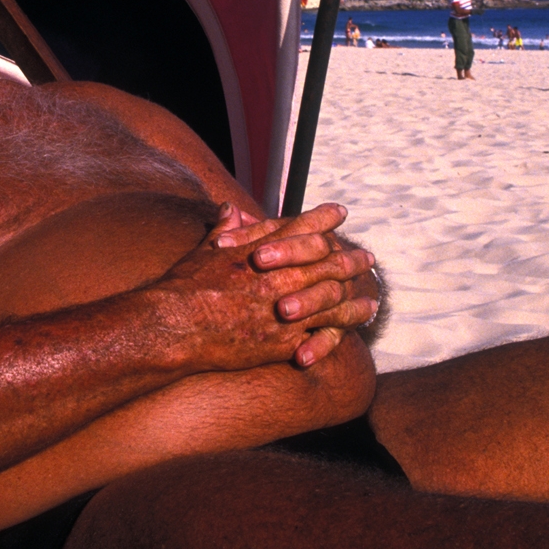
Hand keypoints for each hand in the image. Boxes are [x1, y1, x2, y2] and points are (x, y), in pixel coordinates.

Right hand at [147, 203, 377, 372]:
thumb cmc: (182, 287)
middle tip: (368, 256)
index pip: (302, 228)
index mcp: (260, 250)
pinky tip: (359, 321)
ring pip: (333, 296)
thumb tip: (231, 208)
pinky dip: (346, 324)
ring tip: (373, 290)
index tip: (340, 213)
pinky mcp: (284, 340)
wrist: (175, 326)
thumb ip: (225, 229)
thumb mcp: (204, 250)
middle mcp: (278, 276)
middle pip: (327, 262)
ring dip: (356, 291)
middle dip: (350, 258)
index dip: (324, 219)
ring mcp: (284, 308)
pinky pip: (324, 331)